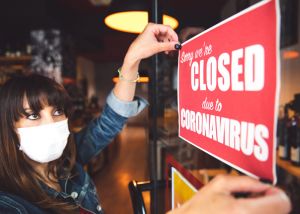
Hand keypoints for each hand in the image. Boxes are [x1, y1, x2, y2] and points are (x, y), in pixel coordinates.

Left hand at [123, 23, 179, 67]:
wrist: (134, 55)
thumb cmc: (140, 49)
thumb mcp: (157, 47)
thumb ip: (168, 46)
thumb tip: (176, 45)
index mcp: (152, 27)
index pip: (167, 28)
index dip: (173, 35)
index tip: (177, 42)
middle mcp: (152, 28)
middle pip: (166, 32)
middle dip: (171, 40)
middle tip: (175, 46)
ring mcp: (152, 33)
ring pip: (164, 37)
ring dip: (168, 44)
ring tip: (169, 50)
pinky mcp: (152, 38)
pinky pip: (161, 40)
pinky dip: (164, 45)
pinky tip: (166, 50)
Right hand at [168, 175, 290, 213]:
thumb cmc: (198, 208)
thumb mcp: (219, 184)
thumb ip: (245, 181)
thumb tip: (262, 183)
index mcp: (243, 211)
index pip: (281, 203)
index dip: (276, 193)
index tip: (267, 190)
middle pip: (279, 211)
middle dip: (268, 201)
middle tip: (253, 196)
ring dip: (263, 209)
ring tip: (244, 205)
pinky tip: (240, 212)